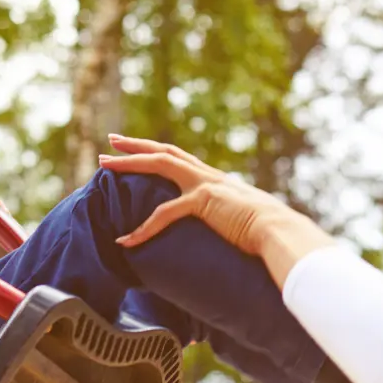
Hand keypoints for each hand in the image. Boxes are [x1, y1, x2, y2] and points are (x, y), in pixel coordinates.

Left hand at [97, 134, 300, 254]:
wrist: (279, 231)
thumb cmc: (265, 232)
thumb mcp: (241, 220)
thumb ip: (228, 218)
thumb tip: (225, 229)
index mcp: (214, 179)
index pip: (178, 158)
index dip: (155, 151)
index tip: (136, 148)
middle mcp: (207, 175)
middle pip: (164, 151)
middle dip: (135, 145)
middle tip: (110, 141)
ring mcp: (204, 185)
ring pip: (159, 164)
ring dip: (129, 163)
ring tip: (104, 164)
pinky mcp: (203, 202)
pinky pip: (164, 213)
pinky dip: (142, 229)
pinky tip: (126, 240)